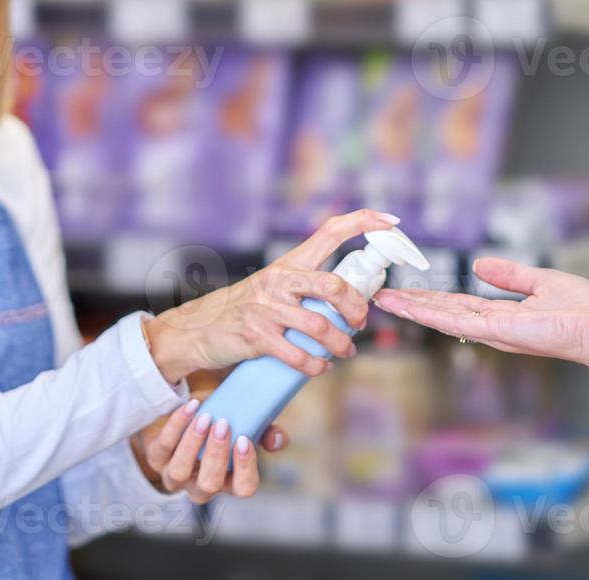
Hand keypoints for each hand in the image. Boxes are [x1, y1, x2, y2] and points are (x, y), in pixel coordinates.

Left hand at [133, 398, 287, 502]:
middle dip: (217, 455)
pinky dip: (176, 425)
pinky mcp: (156, 456)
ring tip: (205, 416)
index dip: (245, 469)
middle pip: (209, 484)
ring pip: (181, 471)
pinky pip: (163, 447)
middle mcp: (201, 483)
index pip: (244, 488)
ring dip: (193, 444)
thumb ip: (264, 430)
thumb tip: (277, 439)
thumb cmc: (220, 419)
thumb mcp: (244, 422)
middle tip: (224, 425)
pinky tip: (190, 406)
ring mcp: (176, 474)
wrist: (185, 410)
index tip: (245, 440)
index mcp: (229, 479)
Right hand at [144, 209, 398, 383]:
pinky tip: (319, 368)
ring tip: (343, 353)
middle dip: (356, 308)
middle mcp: (279, 280)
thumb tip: (350, 301)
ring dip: (340, 345)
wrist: (197, 328)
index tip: (391, 221)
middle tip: (361, 323)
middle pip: (333, 285)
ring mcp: (266, 308)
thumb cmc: (244, 309)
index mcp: (289, 263)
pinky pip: (297, 354)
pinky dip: (315, 366)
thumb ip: (306, 288)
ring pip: (320, 326)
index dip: (363, 222)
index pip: (330, 231)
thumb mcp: (273, 287)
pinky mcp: (255, 336)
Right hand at [373, 257, 588, 399]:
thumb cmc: (585, 310)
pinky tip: (409, 306)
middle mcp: (492, 326)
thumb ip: (510, 275)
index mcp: (502, 314)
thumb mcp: (542, 281)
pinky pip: (457, 320)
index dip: (431, 297)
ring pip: (442, 318)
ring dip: (412, 309)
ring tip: (383, 301)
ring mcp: (492, 331)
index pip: (458, 304)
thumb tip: (480, 265)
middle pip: (443, 313)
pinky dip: (430, 313)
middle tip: (380, 297)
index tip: (406, 290)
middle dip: (412, 305)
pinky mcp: (497, 332)